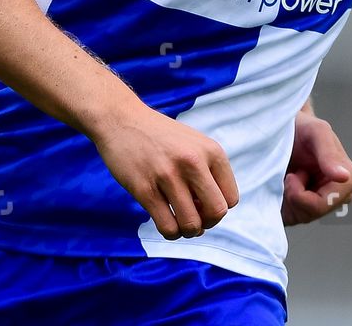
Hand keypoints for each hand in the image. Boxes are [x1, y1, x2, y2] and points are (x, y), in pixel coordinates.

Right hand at [89, 105, 238, 239]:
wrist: (120, 119)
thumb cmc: (160, 137)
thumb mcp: (194, 144)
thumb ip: (209, 173)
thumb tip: (212, 216)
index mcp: (211, 150)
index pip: (231, 199)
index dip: (218, 208)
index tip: (202, 203)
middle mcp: (192, 161)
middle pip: (216, 213)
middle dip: (207, 223)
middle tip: (193, 217)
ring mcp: (168, 175)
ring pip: (192, 224)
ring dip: (187, 231)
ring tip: (179, 222)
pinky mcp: (144, 189)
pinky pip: (167, 226)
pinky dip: (170, 232)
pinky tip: (165, 222)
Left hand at [282, 111, 351, 224]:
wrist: (284, 130)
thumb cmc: (303, 127)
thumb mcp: (316, 132)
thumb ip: (329, 153)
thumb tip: (344, 177)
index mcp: (348, 179)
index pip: (323, 205)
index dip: (301, 195)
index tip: (292, 175)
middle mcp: (338, 196)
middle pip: (312, 213)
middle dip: (293, 195)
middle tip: (288, 174)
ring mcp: (322, 204)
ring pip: (300, 217)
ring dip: (286, 196)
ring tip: (287, 175)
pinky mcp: (304, 209)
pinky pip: (291, 218)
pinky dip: (280, 202)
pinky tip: (282, 184)